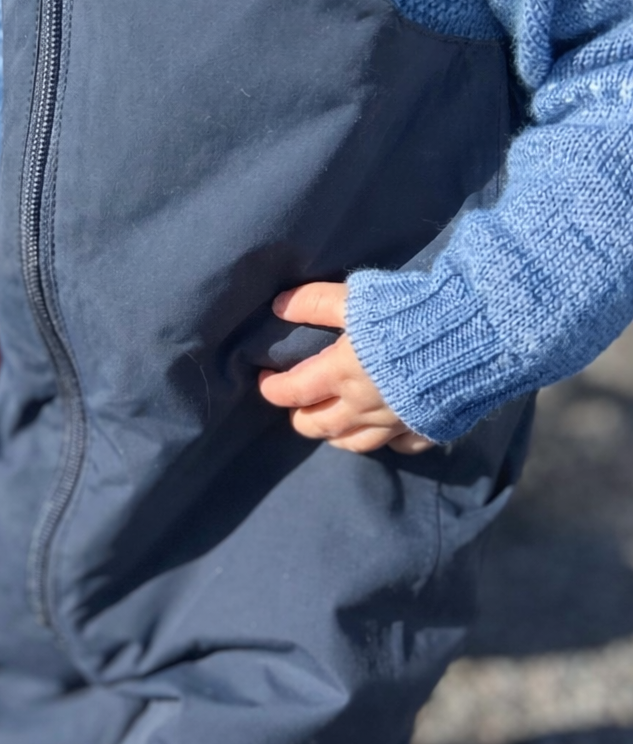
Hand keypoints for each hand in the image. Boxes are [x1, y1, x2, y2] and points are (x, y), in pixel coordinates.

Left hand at [258, 283, 432, 454]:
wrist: (477, 334)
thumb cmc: (412, 311)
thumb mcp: (357, 297)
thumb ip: (315, 302)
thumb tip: (278, 306)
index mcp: (341, 374)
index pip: (292, 392)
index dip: (272, 388)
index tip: (265, 379)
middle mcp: (364, 407)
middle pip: (318, 426)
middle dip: (301, 417)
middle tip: (297, 402)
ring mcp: (396, 424)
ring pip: (354, 443)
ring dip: (336, 434)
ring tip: (331, 422)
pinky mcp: (429, 428)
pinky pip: (400, 446)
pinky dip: (387, 440)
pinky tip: (386, 430)